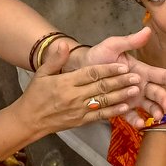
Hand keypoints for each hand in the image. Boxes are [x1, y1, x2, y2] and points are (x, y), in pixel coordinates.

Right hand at [17, 41, 143, 134]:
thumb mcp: (41, 73)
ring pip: (103, 101)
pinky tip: (126, 107)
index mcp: (65, 82)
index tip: (123, 65)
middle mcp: (74, 96)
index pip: (91, 74)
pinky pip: (100, 116)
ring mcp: (78, 110)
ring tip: (135, 90)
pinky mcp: (81, 121)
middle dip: (120, 81)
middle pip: (101, 87)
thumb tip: (63, 44)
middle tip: (136, 77)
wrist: (29, 120)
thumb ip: (55, 59)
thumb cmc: (36, 94)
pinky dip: (113, 111)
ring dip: (121, 96)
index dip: (108, 69)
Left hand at [86, 27, 165, 125]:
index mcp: (141, 71)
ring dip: (154, 111)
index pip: (163, 76)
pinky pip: (130, 115)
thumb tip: (147, 30)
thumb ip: (130, 41)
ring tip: (156, 117)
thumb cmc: (99, 56)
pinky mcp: (120, 107)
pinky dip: (136, 120)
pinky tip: (139, 124)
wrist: (81, 68)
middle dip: (165, 99)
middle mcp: (140, 86)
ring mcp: (131, 98)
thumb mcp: (113, 45)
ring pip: (148, 106)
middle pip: (157, 93)